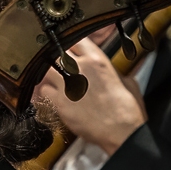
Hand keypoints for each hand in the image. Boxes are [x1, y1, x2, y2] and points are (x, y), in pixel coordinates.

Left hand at [35, 38, 146, 155]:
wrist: (121, 129)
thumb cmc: (127, 108)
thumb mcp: (125, 80)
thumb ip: (111, 71)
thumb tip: (108, 71)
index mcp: (97, 60)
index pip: (76, 40)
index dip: (70, 44)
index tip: (68, 48)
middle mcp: (79, 69)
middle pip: (57, 52)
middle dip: (57, 58)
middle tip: (60, 67)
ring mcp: (67, 85)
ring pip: (46, 69)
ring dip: (48, 73)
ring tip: (53, 80)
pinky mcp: (59, 102)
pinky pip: (44, 89)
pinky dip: (45, 91)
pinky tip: (52, 95)